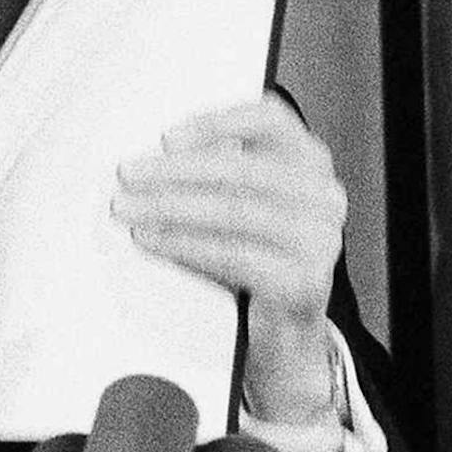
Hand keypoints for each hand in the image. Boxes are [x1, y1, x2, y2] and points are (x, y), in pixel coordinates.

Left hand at [113, 94, 344, 422]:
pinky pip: (233, 254)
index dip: (216, 123)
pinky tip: (152, 240)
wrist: (286, 331)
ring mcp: (320, 240)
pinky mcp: (304, 282)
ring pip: (234, 211)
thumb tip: (149, 159)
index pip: (269, 120)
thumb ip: (213, 173)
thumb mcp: (244, 204)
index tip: (167, 138)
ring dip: (171, 208)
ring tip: (130, 209)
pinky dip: (185, 245)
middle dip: (175, 172)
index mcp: (311, 161)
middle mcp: (324, 196)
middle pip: (242, 170)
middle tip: (128, 175)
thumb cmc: (256, 256)